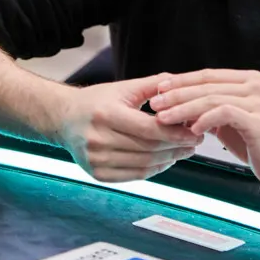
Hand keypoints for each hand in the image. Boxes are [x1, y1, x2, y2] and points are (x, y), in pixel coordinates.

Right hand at [57, 73, 202, 182]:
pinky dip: (153, 170)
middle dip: (176, 147)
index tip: (194, 133)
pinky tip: (165, 160)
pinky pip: (134, 175)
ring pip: (144, 164)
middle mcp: (98, 138)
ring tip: (183, 151)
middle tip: (194, 142)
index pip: (149, 129)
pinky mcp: (97, 173)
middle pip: (148, 148)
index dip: (175, 133)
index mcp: (106, 114)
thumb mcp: (123, 88)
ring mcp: (96, 159)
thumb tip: (183, 85)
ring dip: (169, 159)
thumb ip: (153, 86)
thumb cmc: (97, 101)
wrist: (65, 118)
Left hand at [149, 70, 259, 186]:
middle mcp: (255, 86)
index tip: (158, 89)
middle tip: (155, 103)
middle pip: (206, 85)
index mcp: (249, 80)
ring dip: (183, 108)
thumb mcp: (231, 123)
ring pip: (211, 98)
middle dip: (176, 93)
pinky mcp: (258, 120)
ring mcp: (258, 102)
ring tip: (164, 118)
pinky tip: (190, 130)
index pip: (207, 76)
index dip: (181, 81)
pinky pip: (223, 114)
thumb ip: (211, 110)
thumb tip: (177, 105)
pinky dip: (204, 120)